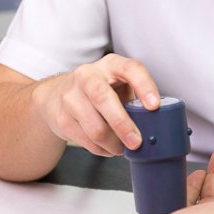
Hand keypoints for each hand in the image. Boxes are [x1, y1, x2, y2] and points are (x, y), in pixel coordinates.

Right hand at [31, 53, 160, 155]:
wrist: (57, 94)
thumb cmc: (100, 90)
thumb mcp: (119, 86)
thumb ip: (135, 100)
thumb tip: (156, 126)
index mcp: (110, 65)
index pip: (130, 69)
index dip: (144, 86)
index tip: (154, 106)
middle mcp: (87, 76)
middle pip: (103, 98)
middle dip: (123, 124)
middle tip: (136, 142)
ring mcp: (71, 97)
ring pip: (95, 127)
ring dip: (113, 144)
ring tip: (122, 148)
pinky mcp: (62, 118)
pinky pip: (86, 140)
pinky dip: (101, 149)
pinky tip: (107, 147)